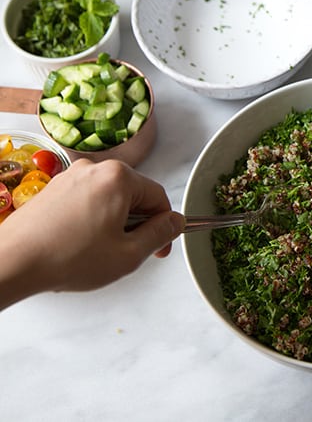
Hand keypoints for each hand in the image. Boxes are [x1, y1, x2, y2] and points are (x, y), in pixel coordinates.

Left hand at [0, 159, 183, 308]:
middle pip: (134, 195)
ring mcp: (71, 176)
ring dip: (115, 223)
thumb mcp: (130, 253)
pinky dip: (93, 220)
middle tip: (128, 253)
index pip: (159, 198)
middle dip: (137, 224)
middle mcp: (95, 169)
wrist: (12, 262)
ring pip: (111, 198)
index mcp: (119, 177)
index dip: (164, 227)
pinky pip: (88, 200)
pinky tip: (82, 244)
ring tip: (100, 251)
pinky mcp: (54, 188)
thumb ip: (161, 234)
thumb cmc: (68, 258)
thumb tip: (175, 222)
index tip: (159, 247)